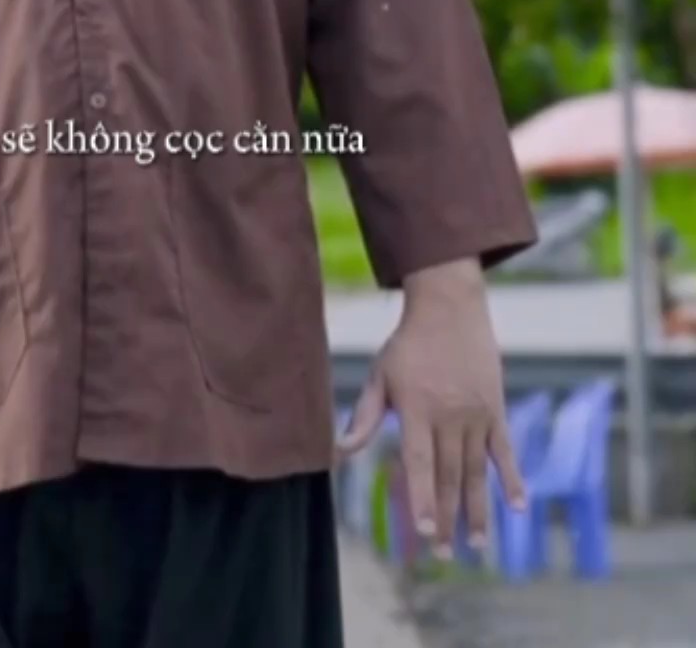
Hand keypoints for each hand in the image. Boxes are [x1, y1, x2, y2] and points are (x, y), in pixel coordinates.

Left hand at [332, 259, 525, 554]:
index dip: (421, 495)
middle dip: (447, 515)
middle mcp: (449, 415)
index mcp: (416, 408)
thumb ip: (364, 416)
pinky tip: (519, 508)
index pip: (419, 461)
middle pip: (448, 474)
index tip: (425, 528)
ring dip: (478, 509)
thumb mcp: (380, 375)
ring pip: (477, 470)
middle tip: (445, 553)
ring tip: (478, 544)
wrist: (449, 307)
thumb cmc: (408, 344)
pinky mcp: (495, 409)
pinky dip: (514, 479)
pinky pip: (505, 450)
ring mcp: (476, 414)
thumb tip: (339, 451)